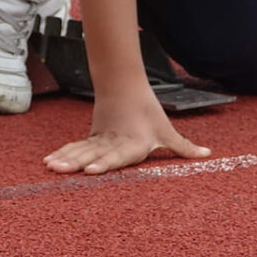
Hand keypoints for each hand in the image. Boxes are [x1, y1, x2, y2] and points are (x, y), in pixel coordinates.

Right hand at [42, 92, 210, 175]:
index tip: (91, 170)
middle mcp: (113, 143)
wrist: (124, 86)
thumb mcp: (167, 130)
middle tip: (60, 171)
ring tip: (50, 167)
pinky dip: (62, 154)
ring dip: (64, 159)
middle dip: (75, 163)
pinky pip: (75, 147)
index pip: (117, 156)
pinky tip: (49, 162)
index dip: (103, 164)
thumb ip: (183, 147)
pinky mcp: (92, 138)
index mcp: (132, 144)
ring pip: (80, 150)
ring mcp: (100, 140)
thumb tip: (207, 155)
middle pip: (92, 154)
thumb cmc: (148, 111)